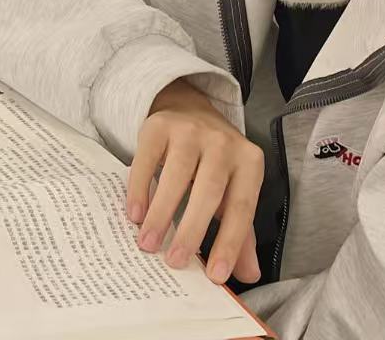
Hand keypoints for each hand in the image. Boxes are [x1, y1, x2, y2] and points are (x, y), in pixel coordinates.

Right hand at [127, 80, 264, 285]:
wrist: (189, 109)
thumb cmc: (214, 161)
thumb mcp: (233, 190)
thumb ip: (241, 232)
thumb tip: (248, 275)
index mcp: (249, 163)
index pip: (242, 208)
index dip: (230, 243)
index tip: (215, 275)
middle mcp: (224, 143)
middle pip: (210, 190)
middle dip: (192, 230)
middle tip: (175, 262)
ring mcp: (191, 131)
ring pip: (178, 175)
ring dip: (162, 213)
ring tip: (148, 244)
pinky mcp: (160, 126)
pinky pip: (148, 160)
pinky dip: (140, 189)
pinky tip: (135, 214)